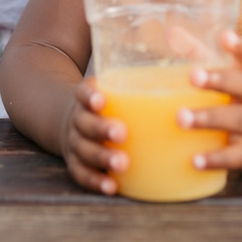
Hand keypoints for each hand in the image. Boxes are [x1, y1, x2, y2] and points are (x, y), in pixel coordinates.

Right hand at [60, 78, 128, 195]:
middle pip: (85, 124)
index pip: (82, 93)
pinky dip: (96, 181)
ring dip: (102, 157)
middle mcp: (76, 120)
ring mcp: (74, 143)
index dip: (89, 96)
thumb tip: (174, 53)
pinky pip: (82, 174)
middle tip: (122, 132)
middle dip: (102, 128)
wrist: (67, 119)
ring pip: (84, 151)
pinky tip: (112, 187)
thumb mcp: (106, 88)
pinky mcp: (76, 163)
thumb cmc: (101, 104)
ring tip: (122, 163)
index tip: (101, 99)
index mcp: (83, 99)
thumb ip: (129, 81)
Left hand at [176, 30, 241, 171]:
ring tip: (181, 118)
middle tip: (193, 76)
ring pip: (236, 120)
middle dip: (219, 80)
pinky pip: (234, 156)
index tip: (225, 35)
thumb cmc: (239, 98)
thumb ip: (198, 53)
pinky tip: (195, 160)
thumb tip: (169, 32)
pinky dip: (215, 159)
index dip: (240, 46)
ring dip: (208, 118)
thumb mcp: (228, 75)